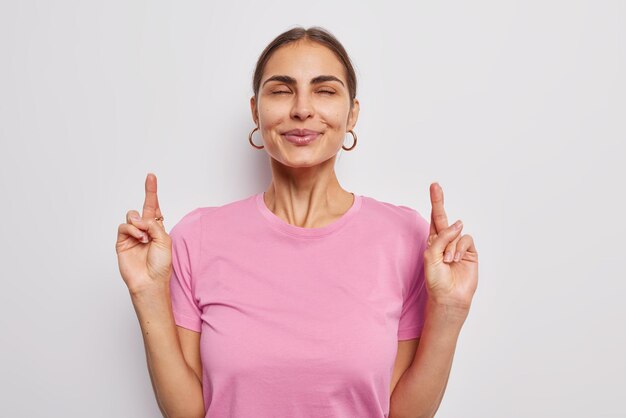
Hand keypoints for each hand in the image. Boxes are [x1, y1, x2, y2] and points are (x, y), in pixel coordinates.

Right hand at [115, 173, 171, 294]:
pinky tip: (139, 238)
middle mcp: (145, 230)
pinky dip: (132, 229)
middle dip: (148, 195)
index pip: (154, 207)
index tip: (151, 176)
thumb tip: (139, 217)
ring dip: (139, 223)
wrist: (149, 281)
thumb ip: (154, 225)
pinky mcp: (122, 241)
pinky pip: (124, 226)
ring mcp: (133, 235)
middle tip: (155, 198)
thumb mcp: (165, 240)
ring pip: (132, 216)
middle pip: (143, 208)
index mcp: (158, 229)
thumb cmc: (160, 265)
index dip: (152, 192)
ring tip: (145, 236)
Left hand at [423, 182, 477, 311]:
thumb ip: (441, 237)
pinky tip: (455, 260)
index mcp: (433, 241)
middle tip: (436, 185)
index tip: (434, 186)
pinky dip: (459, 248)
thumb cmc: (436, 279)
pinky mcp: (470, 252)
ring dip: (450, 246)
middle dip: (439, 201)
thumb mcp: (431, 256)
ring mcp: (458, 246)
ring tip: (447, 261)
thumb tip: (458, 223)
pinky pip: (466, 240)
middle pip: (443, 217)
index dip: (435, 202)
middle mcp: (446, 241)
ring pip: (456, 232)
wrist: (449, 296)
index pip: (434, 219)